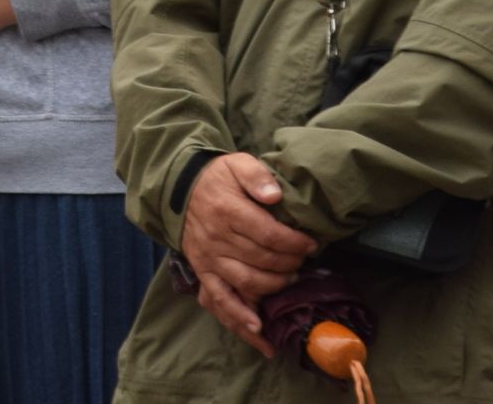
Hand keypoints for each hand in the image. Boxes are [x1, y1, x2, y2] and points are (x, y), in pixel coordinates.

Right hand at [179, 153, 313, 354]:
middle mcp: (217, 238)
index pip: (269, 234)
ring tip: (290, 278)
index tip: (311, 244)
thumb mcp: (236, 164)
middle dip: (291, 263)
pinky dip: (239, 317)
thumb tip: (275, 195)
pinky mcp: (204, 273)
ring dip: (275, 285)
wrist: (181, 189)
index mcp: (228, 211)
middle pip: (263, 260)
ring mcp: (209, 259)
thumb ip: (256, 175)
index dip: (295, 243)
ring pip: (247, 282)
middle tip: (304, 260)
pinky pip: (220, 300)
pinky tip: (258, 328)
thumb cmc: (217, 178)